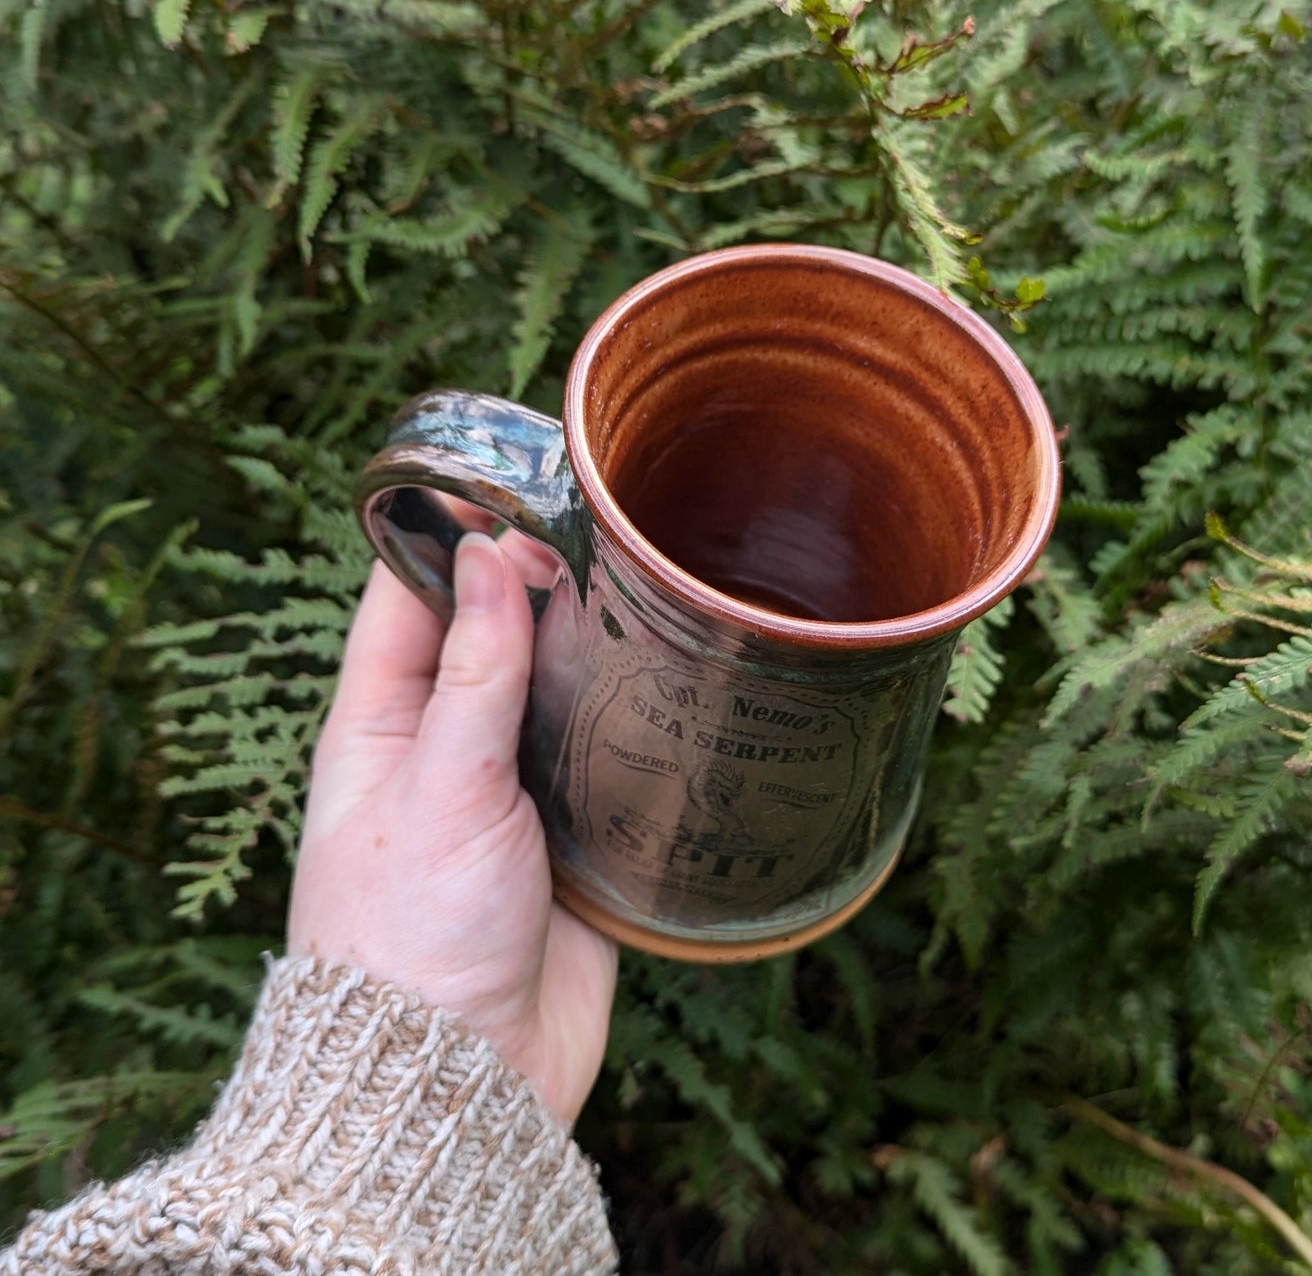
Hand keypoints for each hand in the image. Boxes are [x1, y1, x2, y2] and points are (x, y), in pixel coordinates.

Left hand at [288, 534, 617, 1125]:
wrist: (464, 1082)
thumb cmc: (411, 936)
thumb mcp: (438, 785)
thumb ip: (473, 671)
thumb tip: (487, 554)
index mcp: (382, 724)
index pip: (406, 597)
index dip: (450, 534)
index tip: (511, 480)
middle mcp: (447, 745)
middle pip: (493, 632)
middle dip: (540, 582)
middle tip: (607, 532)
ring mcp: (512, 788)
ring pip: (558, 687)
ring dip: (594, 647)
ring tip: (650, 588)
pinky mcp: (573, 832)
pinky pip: (606, 753)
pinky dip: (634, 718)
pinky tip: (677, 678)